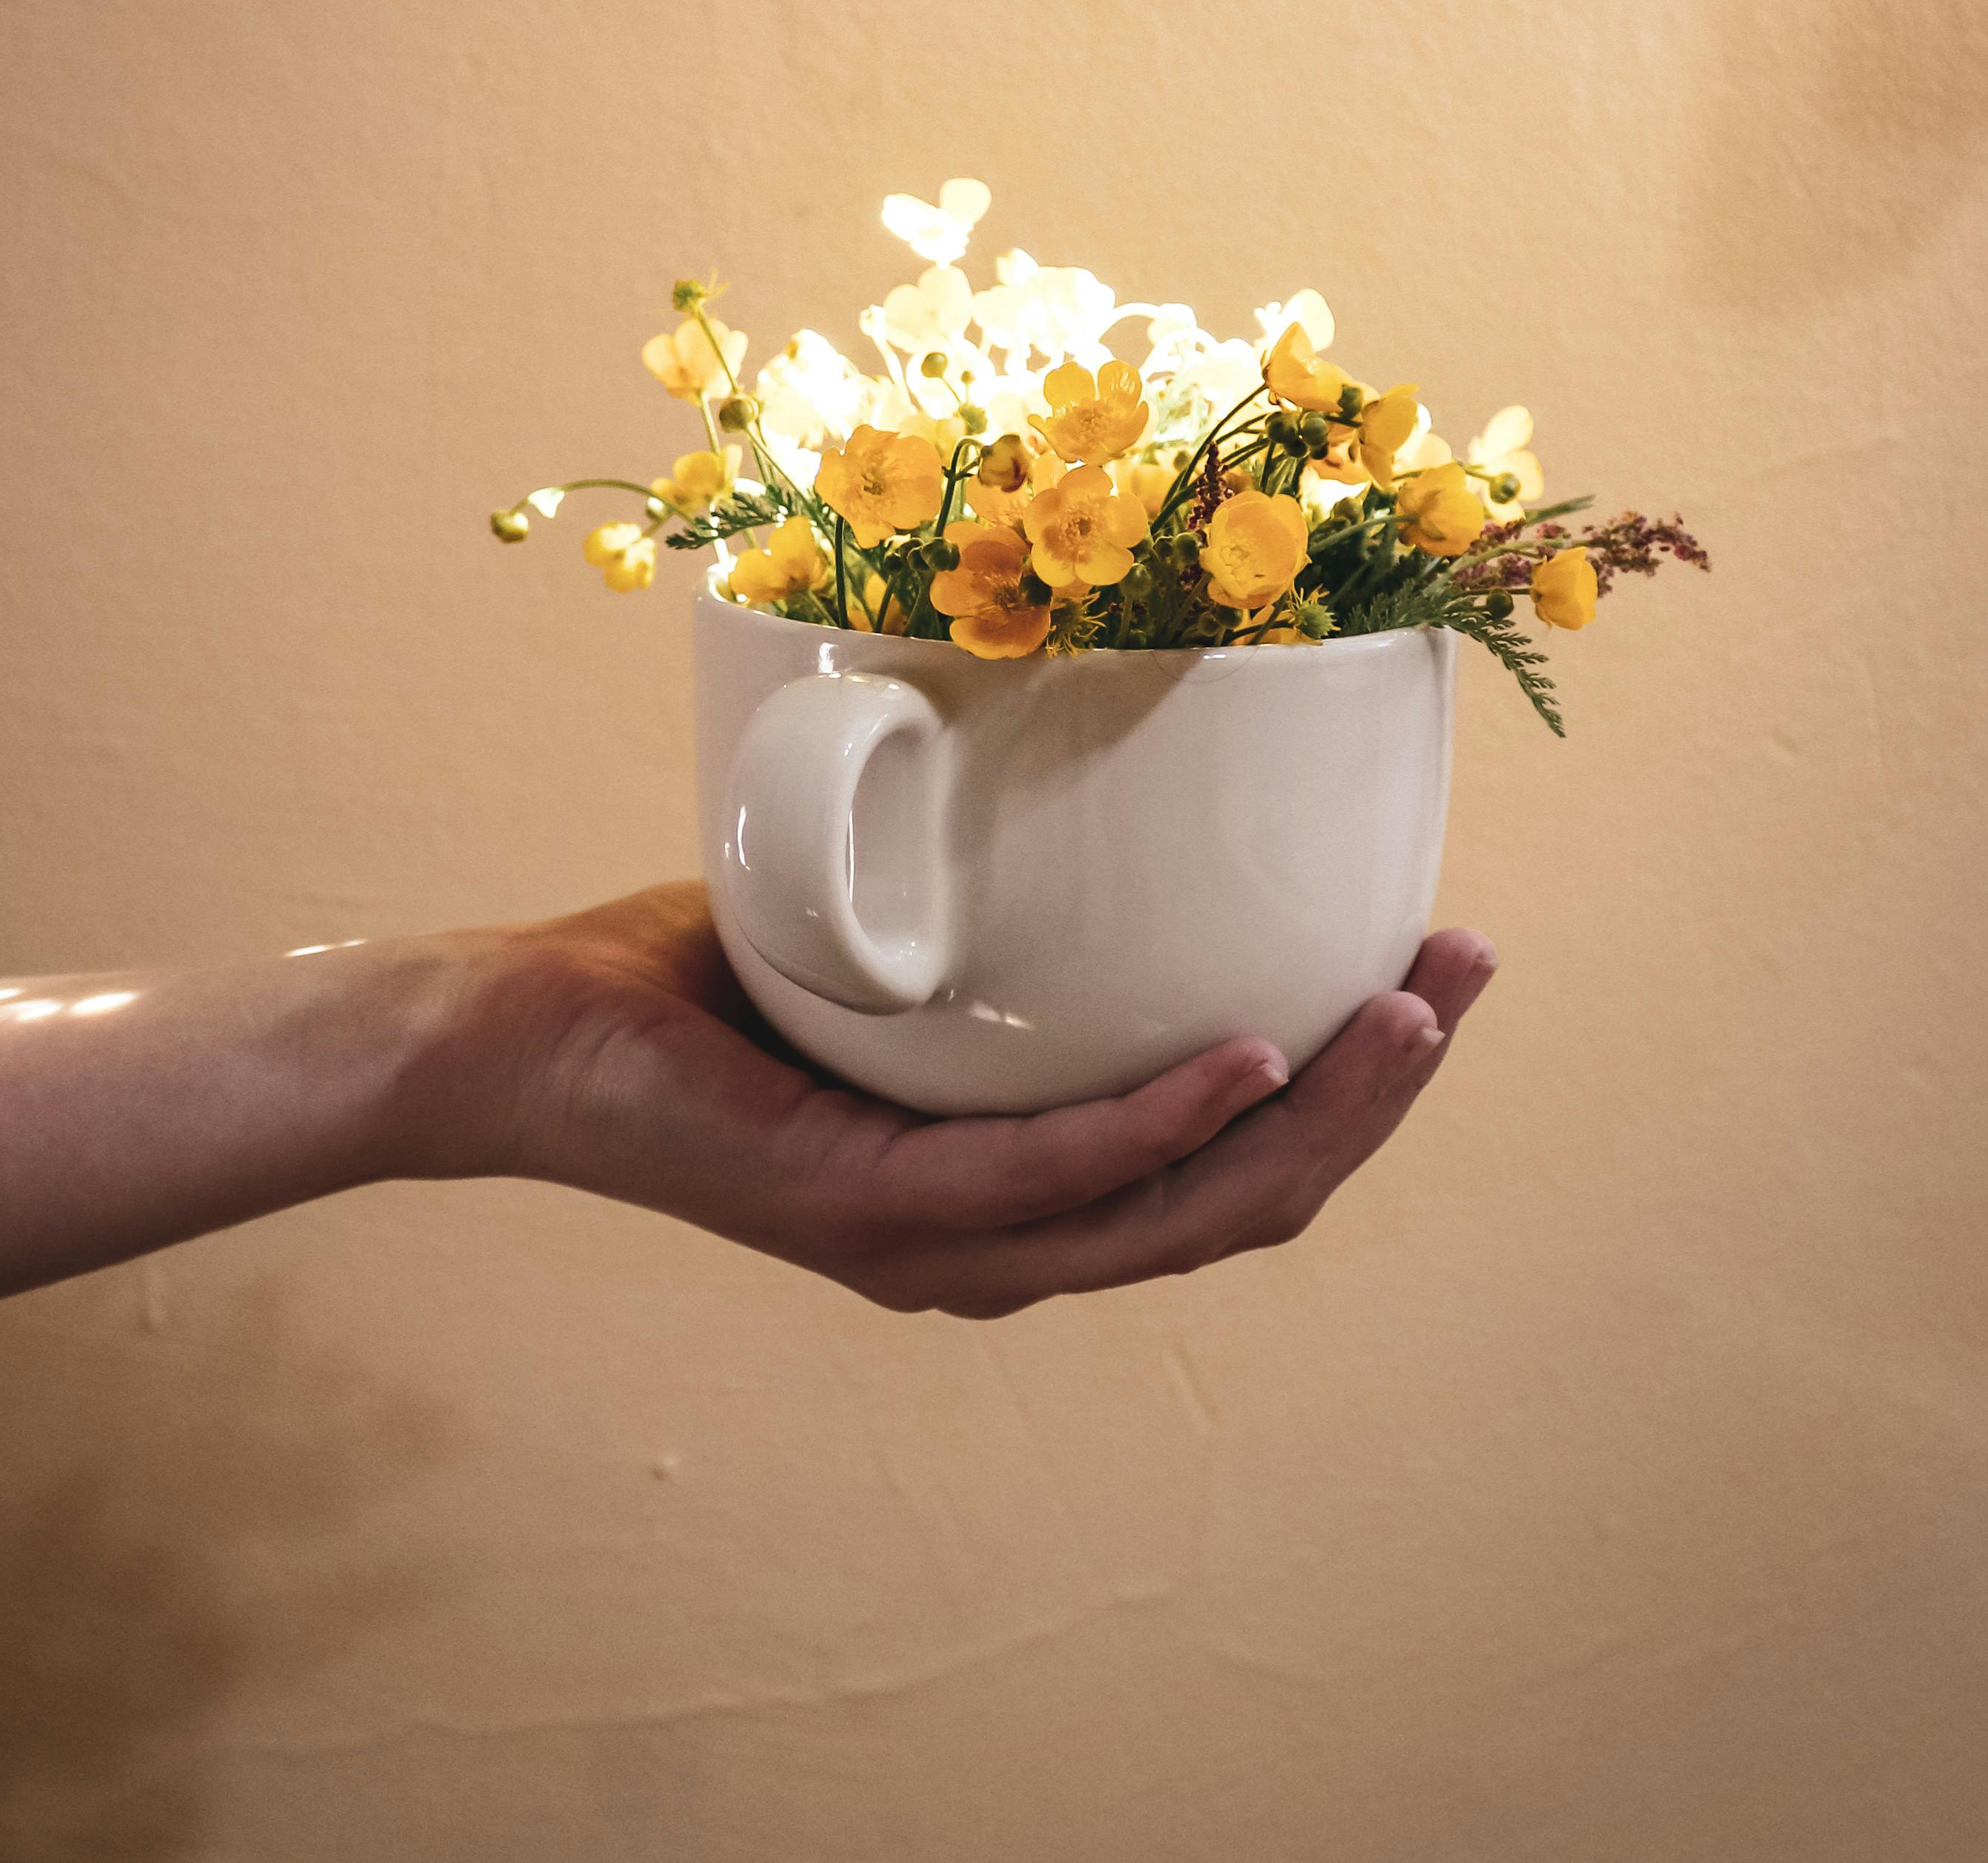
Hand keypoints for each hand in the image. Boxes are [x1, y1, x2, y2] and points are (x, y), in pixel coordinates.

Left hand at [410, 884, 1496, 1318]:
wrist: (524, 1036)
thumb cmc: (712, 976)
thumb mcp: (906, 930)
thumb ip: (1019, 891)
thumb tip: (1127, 742)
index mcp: (1023, 1189)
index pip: (1233, 1166)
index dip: (1356, 1087)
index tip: (1437, 959)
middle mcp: (1000, 1241)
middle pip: (1242, 1200)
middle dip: (1377, 1096)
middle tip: (1463, 970)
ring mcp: (936, 1244)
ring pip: (1179, 1206)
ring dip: (1312, 1109)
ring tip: (1406, 1005)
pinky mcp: (866, 1211)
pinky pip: (1048, 1177)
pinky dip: (1159, 1123)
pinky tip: (1248, 1055)